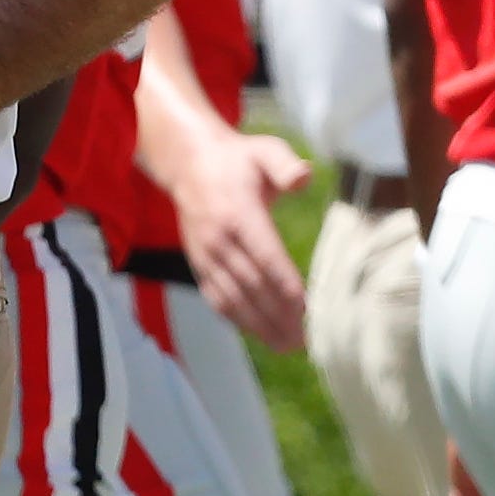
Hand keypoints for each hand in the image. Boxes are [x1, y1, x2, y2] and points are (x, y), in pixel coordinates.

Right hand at [172, 128, 311, 350]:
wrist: (188, 164)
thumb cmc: (236, 159)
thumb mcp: (264, 150)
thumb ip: (286, 164)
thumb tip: (304, 177)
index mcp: (238, 213)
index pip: (264, 255)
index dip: (284, 283)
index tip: (305, 308)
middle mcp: (219, 239)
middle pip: (252, 285)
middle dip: (278, 315)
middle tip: (304, 340)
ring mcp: (206, 255)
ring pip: (234, 298)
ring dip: (260, 325)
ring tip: (286, 345)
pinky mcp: (198, 264)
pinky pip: (217, 298)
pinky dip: (237, 320)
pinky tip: (258, 334)